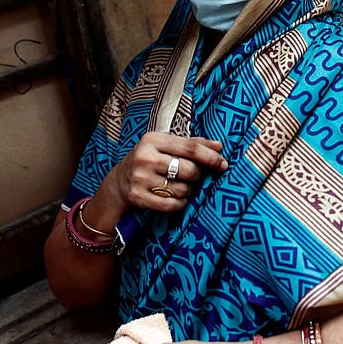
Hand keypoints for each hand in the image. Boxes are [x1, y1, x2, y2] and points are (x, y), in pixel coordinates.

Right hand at [112, 132, 226, 210]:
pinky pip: (171, 205)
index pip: (190, 148)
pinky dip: (180, 203)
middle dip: (198, 176)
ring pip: (181, 189)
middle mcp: (145, 157)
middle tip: (195, 177)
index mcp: (153, 139)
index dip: (210, 157)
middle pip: (188, 170)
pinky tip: (177, 198)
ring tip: (182, 186)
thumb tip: (219, 146)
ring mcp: (140, 178)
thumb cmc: (150, 160)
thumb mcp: (166, 146)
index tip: (223, 164)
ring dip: (188, 191)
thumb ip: (192, 144)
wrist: (119, 181)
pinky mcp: (138, 196)